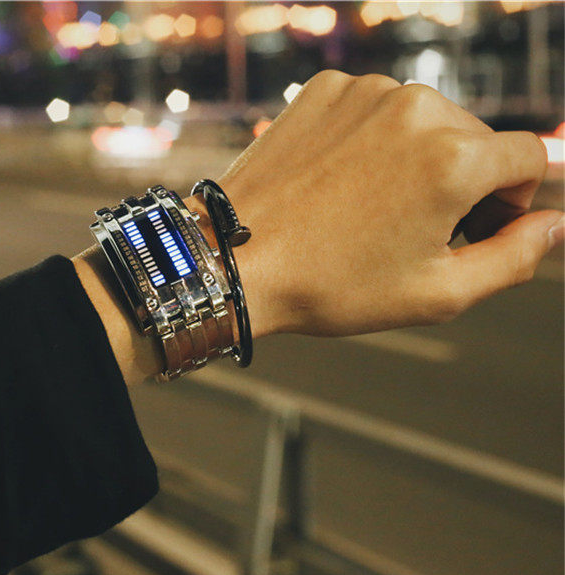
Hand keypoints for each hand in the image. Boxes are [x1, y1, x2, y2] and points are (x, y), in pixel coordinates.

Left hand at [217, 70, 563, 337]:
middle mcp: (417, 107)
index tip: (471, 230)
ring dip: (417, 159)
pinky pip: (374, 109)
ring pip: (426, 120)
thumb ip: (514, 257)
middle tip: (414, 231)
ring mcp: (365, 92)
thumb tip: (555, 224)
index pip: (528, 159)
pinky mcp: (325, 89)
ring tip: (371, 209)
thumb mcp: (437, 293)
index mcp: (455, 157)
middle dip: (463, 182)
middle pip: (477, 137)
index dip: (510, 202)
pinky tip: (341, 181)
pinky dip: (372, 140)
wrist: (234, 259)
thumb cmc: (333, 285)